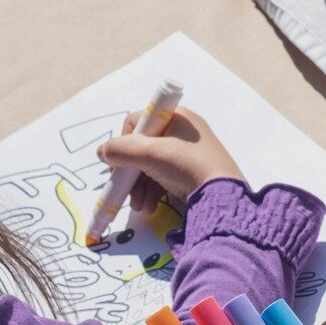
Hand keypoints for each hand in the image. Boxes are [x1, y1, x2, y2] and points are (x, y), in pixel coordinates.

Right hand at [96, 107, 242, 209]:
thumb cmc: (187, 166)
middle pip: (142, 148)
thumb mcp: (149, 154)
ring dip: (140, 187)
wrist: (223, 195)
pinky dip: (153, 191)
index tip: (118, 163)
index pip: (136, 122)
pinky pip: (164, 177)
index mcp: (175, 117)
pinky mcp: (193, 172)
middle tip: (124, 190)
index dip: (123, 143)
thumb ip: (120, 151)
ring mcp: (188, 153)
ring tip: (139, 206)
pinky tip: (149, 207)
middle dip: (131, 173)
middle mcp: (182, 131)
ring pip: (151, 166)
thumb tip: (103, 152)